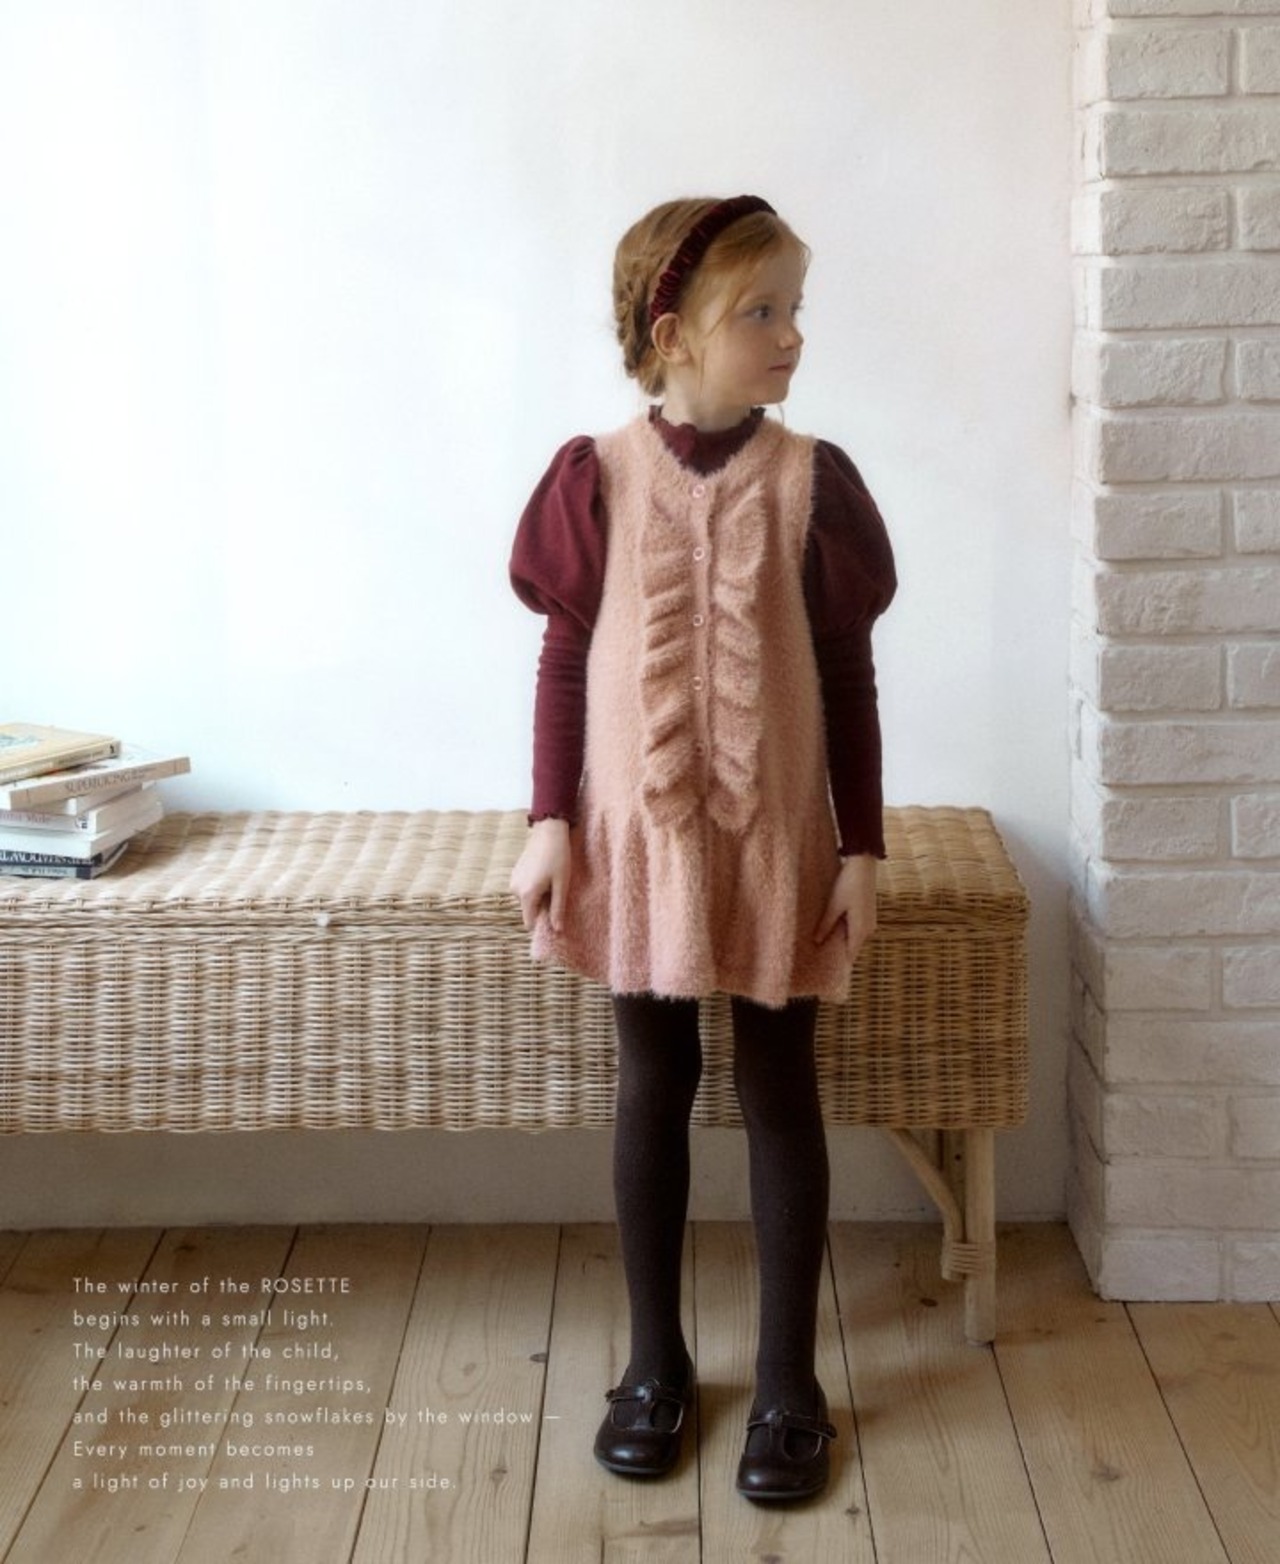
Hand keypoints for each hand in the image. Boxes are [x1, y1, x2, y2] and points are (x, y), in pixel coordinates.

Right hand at [509, 817, 571, 932]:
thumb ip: (557, 908)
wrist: (548, 831)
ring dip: (539, 896)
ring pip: (528, 899)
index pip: (530, 922)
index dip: (542, 924)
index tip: (555, 919)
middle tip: (556, 892)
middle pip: (529, 910)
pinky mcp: (515, 873)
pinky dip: (534, 887)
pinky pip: (525, 888)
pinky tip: (545, 874)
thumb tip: (557, 930)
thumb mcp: (562, 885)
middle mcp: (515, 890)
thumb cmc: (558, 857)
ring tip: (552, 881)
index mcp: (527, 894)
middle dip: (542, 906)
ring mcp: (513, 880)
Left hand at [814, 854, 877, 963]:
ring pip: (853, 937)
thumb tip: (817, 942)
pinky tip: (832, 928)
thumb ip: (826, 925)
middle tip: (819, 958)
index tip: (825, 970)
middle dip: (837, 952)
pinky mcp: (867, 913)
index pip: (850, 955)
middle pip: (852, 947)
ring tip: (823, 944)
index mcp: (861, 930)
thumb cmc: (848, 884)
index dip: (839, 963)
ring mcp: (869, 921)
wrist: (864, 864)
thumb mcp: (834, 905)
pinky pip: (856, 928)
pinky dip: (845, 930)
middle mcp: (868, 928)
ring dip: (840, 940)